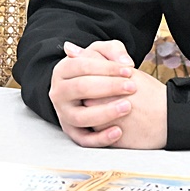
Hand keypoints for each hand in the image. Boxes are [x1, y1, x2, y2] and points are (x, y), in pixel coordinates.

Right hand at [49, 40, 166, 148]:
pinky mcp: (72, 132)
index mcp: (62, 70)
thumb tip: (124, 61)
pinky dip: (100, 138)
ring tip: (127, 107)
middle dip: (108, 87)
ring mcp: (64, 113)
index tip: (129, 70)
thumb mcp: (101, 54)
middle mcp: (58, 92)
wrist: (88, 93)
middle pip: (80, 88)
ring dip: (105, 113)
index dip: (107, 67)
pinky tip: (118, 132)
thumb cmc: (97, 72)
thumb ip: (113, 51)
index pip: (82, 65)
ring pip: (80, 117)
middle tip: (131, 87)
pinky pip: (84, 140)